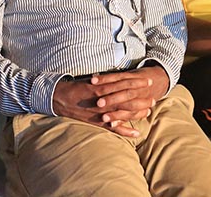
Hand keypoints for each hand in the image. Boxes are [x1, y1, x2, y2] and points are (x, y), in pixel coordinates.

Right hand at [51, 66, 168, 136]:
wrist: (57, 98)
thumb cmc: (74, 87)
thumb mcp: (90, 80)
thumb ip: (104, 80)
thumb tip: (116, 77)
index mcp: (102, 87)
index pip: (124, 83)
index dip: (138, 82)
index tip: (149, 81)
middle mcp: (102, 100)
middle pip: (127, 98)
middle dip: (142, 98)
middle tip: (153, 98)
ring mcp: (100, 112)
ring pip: (123, 113)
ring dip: (137, 113)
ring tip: (148, 111)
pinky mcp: (97, 122)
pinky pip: (113, 128)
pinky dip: (125, 131)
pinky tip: (136, 133)